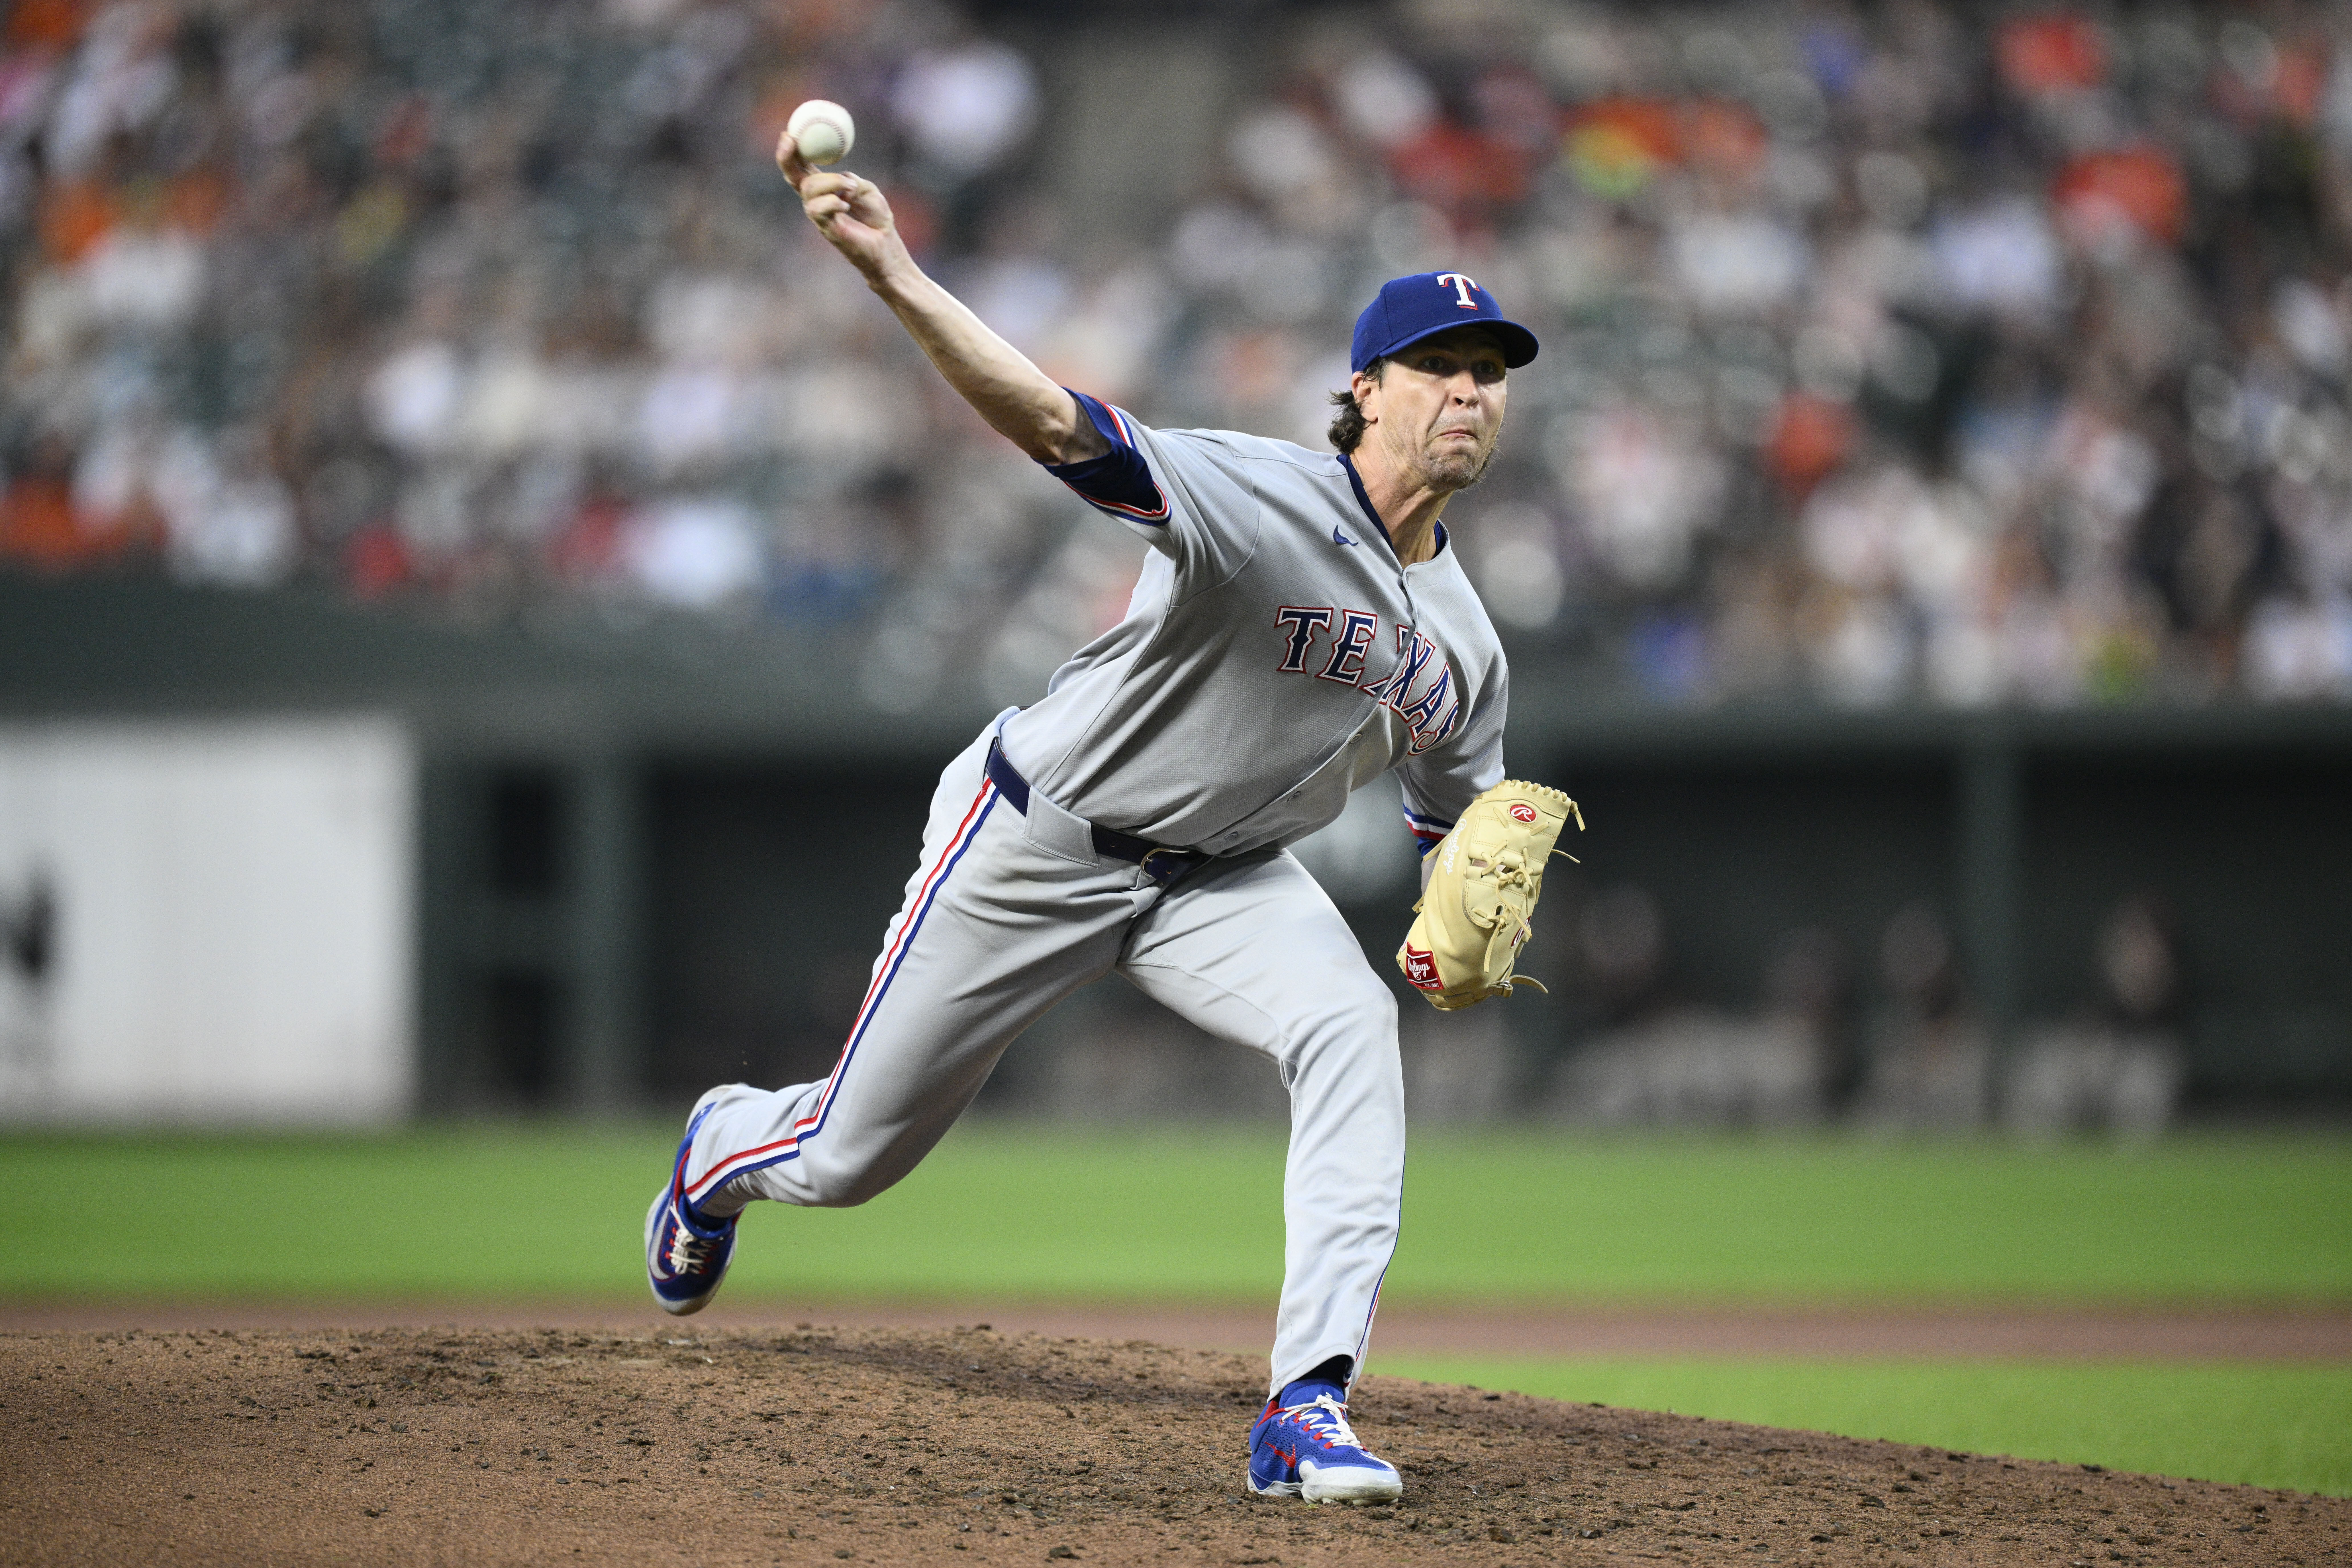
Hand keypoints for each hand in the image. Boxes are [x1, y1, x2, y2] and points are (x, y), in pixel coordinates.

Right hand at [777, 133, 902, 283]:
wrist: (886, 246)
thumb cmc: (877, 218)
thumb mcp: (867, 190)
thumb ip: (852, 180)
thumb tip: (842, 179)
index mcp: (825, 188)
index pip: (803, 168)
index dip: (793, 152)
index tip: (789, 134)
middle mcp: (816, 201)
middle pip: (794, 177)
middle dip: (788, 158)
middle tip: (791, 141)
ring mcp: (819, 215)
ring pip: (809, 190)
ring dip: (830, 182)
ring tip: (850, 189)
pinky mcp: (826, 229)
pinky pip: (818, 210)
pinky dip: (832, 202)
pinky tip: (846, 206)